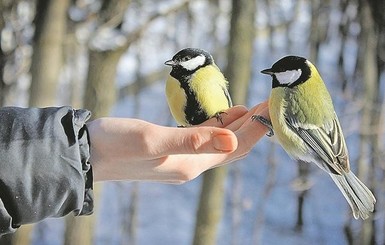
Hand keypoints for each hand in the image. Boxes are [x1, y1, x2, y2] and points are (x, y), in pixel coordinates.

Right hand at [87, 101, 268, 183]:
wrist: (87, 153)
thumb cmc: (115, 145)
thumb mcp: (152, 140)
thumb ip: (192, 141)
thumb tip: (232, 141)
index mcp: (190, 164)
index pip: (234, 148)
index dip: (255, 130)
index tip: (270, 110)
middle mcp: (190, 164)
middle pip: (230, 147)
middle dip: (251, 128)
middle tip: (266, 106)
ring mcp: (180, 159)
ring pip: (218, 144)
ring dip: (236, 127)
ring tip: (251, 109)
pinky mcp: (170, 150)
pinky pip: (203, 140)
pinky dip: (217, 128)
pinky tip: (223, 116)